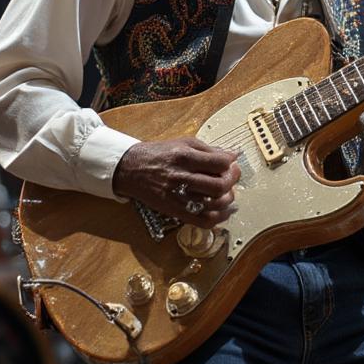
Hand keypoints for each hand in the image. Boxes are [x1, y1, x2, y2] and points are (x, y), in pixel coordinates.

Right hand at [112, 137, 239, 227]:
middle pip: (219, 185)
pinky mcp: (175, 211)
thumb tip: (233, 155)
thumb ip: (209, 149)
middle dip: (232, 181)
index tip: (231, 163)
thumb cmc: (158, 154)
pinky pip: (203, 221)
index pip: (219, 162)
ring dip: (228, 199)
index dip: (231, 163)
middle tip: (231, 177)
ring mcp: (178, 196)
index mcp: (184, 157)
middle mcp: (181, 177)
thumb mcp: (183, 143)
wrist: (130, 169)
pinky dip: (219, 218)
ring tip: (227, 193)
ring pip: (214, 205)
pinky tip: (223, 211)